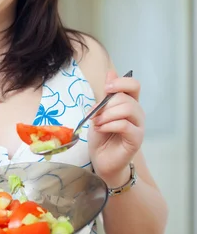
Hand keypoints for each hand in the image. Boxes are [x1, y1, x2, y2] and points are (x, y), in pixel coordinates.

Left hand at [87, 70, 143, 185]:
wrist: (102, 160)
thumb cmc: (101, 137)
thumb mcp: (99, 112)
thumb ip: (106, 96)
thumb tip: (110, 73)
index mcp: (129, 104)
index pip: (134, 85)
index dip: (121, 82)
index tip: (106, 89)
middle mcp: (137, 113)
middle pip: (126, 98)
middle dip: (106, 105)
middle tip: (94, 116)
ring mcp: (139, 126)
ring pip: (127, 109)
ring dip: (107, 115)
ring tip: (97, 123)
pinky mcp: (136, 139)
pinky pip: (125, 125)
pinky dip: (109, 125)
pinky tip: (101, 129)